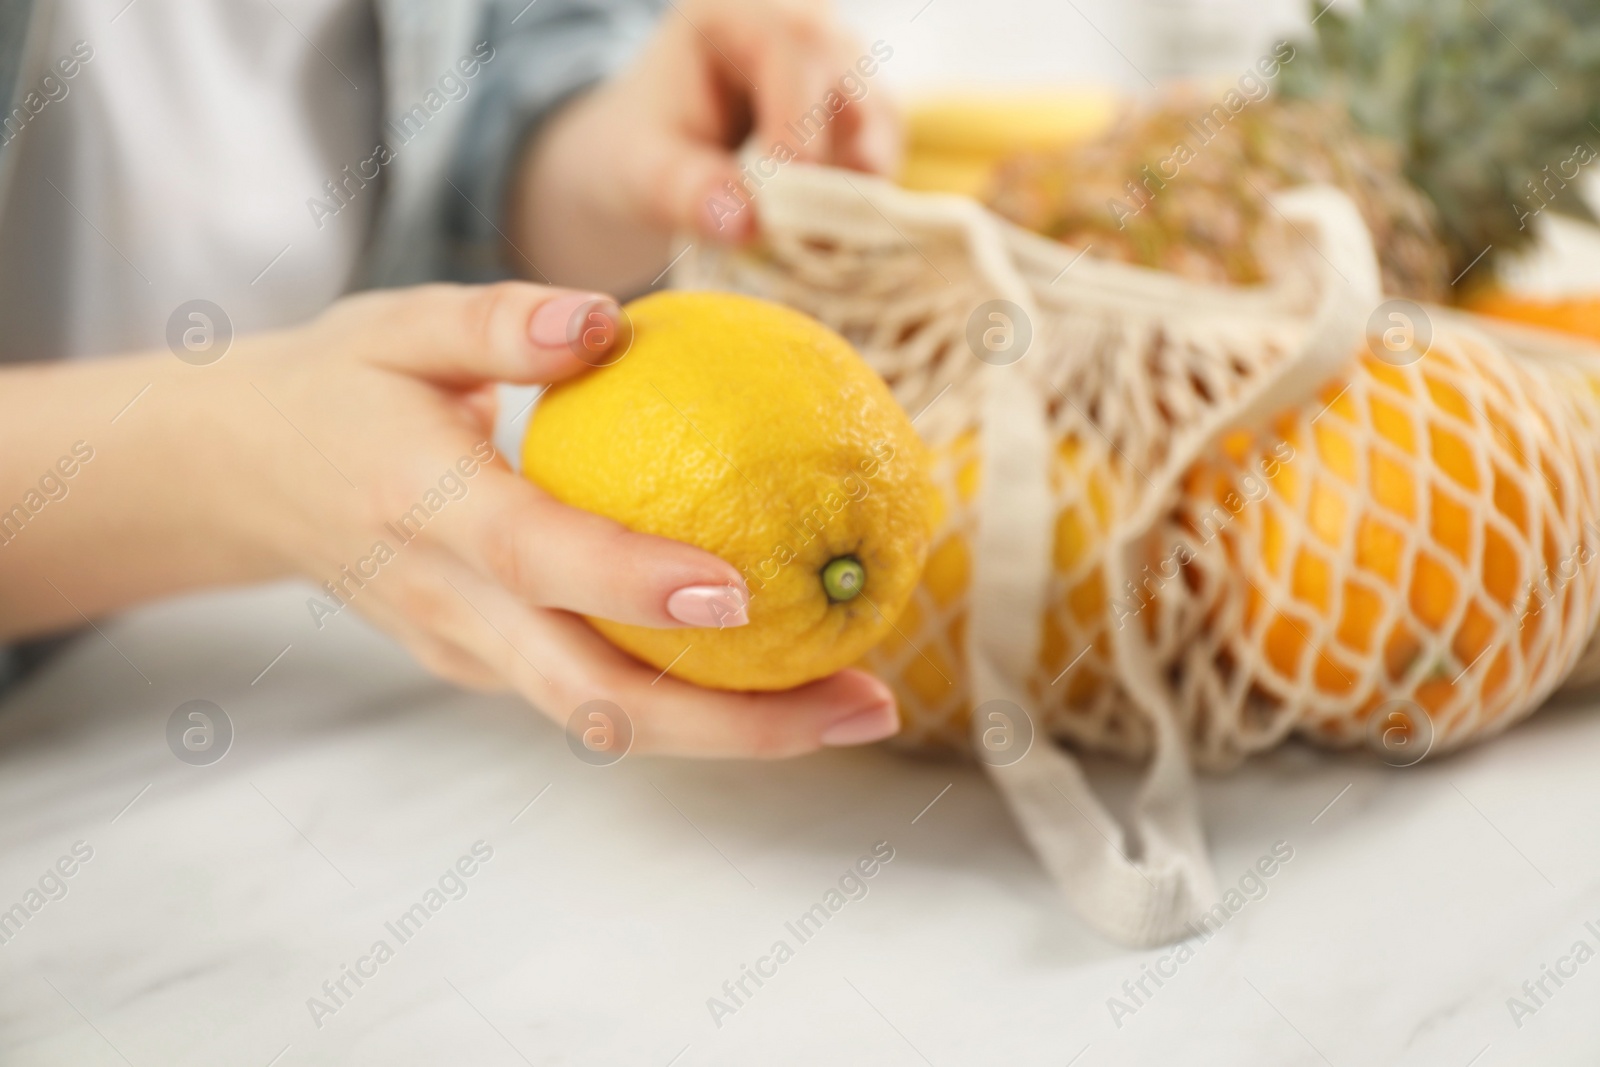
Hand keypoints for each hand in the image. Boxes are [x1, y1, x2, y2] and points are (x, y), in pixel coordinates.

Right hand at [0, 283, 898, 756]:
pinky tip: (777, 668)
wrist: (242, 478)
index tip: (742, 592)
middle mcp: (449, 606)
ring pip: (607, 720)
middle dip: (736, 725)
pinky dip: (690, 698)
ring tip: (856, 703)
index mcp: (422, 509)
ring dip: (734, 730)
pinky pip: (597, 694)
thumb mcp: (399, 324)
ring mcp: (467, 654)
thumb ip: (499, 323)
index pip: (536, 559)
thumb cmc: (338, 387)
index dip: (634, 588)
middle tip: (867, 702)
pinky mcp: (487, 667)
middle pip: (595, 699)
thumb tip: (607, 322)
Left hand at [512, 0, 900, 291]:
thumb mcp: (641, 170)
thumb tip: (745, 225)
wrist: (655, 155)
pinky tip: (817, 237)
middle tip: (798, 244)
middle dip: (829, 174)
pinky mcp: (865, 115)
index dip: (798, 131)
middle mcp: (804, 25)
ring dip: (849, 195)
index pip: (796, 49)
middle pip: (852, 87)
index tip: (778, 214)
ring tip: (804, 245)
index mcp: (737, 12)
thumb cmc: (643, 149)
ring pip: (879, 126)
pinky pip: (884, 158)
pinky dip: (857, 205)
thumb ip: (684, 190)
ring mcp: (843, 68)